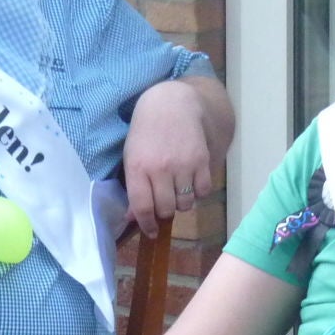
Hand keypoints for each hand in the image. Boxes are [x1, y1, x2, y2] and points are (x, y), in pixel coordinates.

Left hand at [122, 79, 214, 236]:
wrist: (171, 104)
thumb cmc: (146, 133)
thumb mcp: (132, 157)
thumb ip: (133, 188)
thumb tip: (133, 219)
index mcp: (138, 167)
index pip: (142, 207)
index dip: (146, 224)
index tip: (150, 230)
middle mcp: (160, 168)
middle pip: (165, 209)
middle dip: (164, 212)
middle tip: (164, 203)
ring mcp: (183, 165)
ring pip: (186, 204)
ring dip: (182, 203)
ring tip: (177, 190)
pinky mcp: (202, 160)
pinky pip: (203, 191)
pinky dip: (198, 192)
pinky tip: (191, 182)